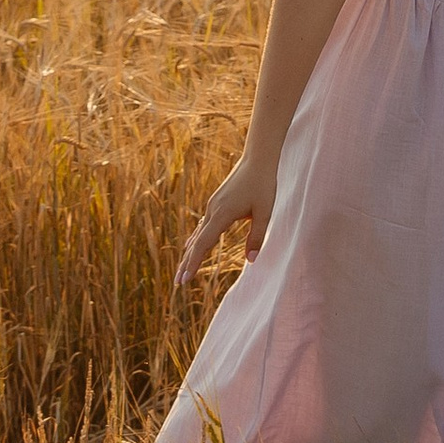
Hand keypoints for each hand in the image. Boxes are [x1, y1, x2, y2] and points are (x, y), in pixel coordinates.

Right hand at [174, 157, 271, 290]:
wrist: (258, 159)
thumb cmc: (263, 185)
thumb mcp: (265, 212)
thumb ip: (257, 237)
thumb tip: (251, 261)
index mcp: (222, 214)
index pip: (203, 243)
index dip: (194, 262)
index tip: (185, 278)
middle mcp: (213, 210)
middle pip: (196, 242)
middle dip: (187, 263)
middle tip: (178, 283)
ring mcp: (213, 206)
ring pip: (198, 234)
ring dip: (190, 253)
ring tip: (183, 270)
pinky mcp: (216, 202)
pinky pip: (202, 225)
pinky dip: (196, 239)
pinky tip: (192, 246)